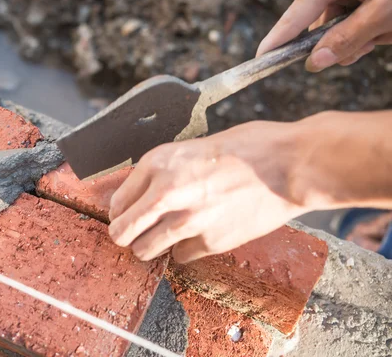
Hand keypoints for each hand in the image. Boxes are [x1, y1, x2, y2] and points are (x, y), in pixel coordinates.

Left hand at [108, 121, 310, 263]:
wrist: (288, 165)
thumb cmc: (247, 148)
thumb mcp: (192, 147)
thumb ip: (163, 172)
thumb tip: (142, 193)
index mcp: (157, 163)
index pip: (116, 202)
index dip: (121, 212)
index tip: (128, 215)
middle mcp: (165, 192)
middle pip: (121, 232)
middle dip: (126, 235)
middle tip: (135, 234)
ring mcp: (186, 220)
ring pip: (143, 251)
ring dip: (150, 247)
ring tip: (163, 238)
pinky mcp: (209, 242)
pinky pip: (179, 257)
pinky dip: (184, 250)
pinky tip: (199, 235)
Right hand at [256, 0, 391, 71]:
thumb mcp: (388, 8)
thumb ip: (350, 37)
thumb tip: (315, 63)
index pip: (298, 13)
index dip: (279, 38)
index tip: (261, 58)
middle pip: (326, 22)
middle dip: (347, 39)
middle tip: (369, 44)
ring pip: (348, 22)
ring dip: (370, 32)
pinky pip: (363, 14)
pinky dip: (379, 24)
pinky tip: (391, 21)